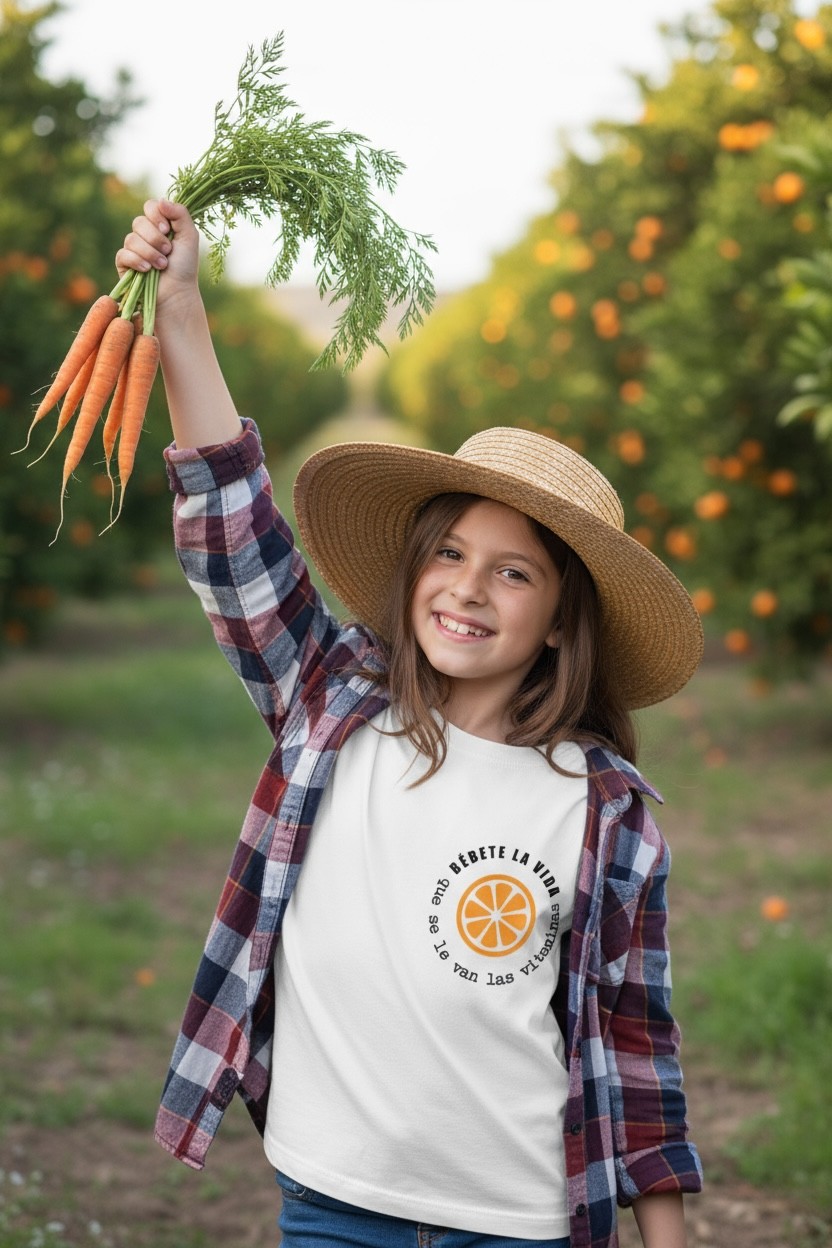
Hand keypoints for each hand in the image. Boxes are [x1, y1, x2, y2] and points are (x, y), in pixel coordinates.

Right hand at [115, 198, 200, 320]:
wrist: (177, 293)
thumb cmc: (185, 266)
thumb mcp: (189, 236)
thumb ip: (180, 214)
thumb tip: (161, 200)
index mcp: (159, 225)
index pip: (149, 206)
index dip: (156, 215)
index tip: (167, 229)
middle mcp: (145, 234)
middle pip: (139, 222)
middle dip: (155, 238)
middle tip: (168, 252)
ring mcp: (133, 248)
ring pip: (131, 239)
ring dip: (150, 253)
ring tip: (162, 265)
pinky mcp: (124, 263)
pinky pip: (123, 254)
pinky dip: (137, 261)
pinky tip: (147, 270)